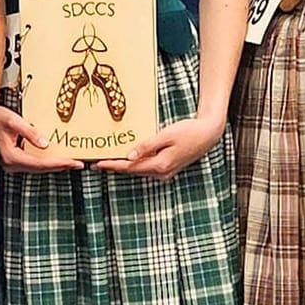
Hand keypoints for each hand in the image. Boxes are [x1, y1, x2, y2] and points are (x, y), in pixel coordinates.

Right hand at [0, 105, 82, 172]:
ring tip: (71, 162)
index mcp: (11, 156)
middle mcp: (11, 164)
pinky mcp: (14, 161)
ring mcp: (12, 164)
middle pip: (41, 169)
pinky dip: (47, 162)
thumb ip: (30, 132)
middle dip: (61, 166)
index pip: (40, 163)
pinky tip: (57, 159)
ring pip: (38, 168)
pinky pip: (34, 164)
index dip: (59, 163)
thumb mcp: (14, 121)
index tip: (73, 162)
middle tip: (78, 164)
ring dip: (55, 165)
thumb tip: (46, 144)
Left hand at [96, 115, 221, 179]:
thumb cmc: (189, 131)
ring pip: (139, 170)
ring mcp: (165, 172)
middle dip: (114, 167)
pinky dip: (135, 164)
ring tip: (107, 161)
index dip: (112, 165)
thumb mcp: (166, 135)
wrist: (208, 134)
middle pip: (132, 171)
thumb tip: (129, 157)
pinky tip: (128, 158)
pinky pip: (146, 167)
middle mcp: (161, 173)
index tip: (97, 164)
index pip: (129, 167)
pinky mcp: (168, 167)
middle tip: (96, 163)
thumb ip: (147, 146)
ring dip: (124, 166)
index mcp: (160, 165)